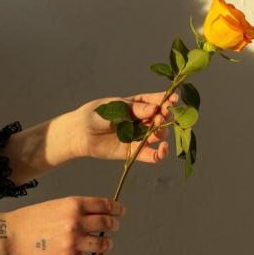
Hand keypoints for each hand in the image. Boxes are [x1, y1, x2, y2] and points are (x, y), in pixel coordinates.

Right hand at [4, 197, 124, 254]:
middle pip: (107, 223)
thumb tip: (98, 214)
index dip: (117, 209)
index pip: (105, 205)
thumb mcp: (58, 204)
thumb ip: (78, 209)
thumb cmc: (32, 218)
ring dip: (107, 245)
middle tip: (113, 227)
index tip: (121, 212)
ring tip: (104, 245)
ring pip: (103, 244)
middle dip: (114, 225)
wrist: (11, 234)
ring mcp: (72, 241)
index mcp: (74, 204)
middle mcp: (76, 221)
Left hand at [65, 92, 179, 162]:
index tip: (174, 99)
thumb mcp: (115, 107)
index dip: (167, 100)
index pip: (156, 101)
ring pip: (159, 135)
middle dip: (165, 117)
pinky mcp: (135, 152)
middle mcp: (141, 121)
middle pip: (162, 119)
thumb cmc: (95, 115)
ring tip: (156, 130)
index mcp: (137, 105)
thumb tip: (155, 109)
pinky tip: (162, 149)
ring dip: (162, 132)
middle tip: (161, 116)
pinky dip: (161, 154)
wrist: (79, 133)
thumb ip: (135, 109)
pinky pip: (152, 155)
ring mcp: (139, 136)